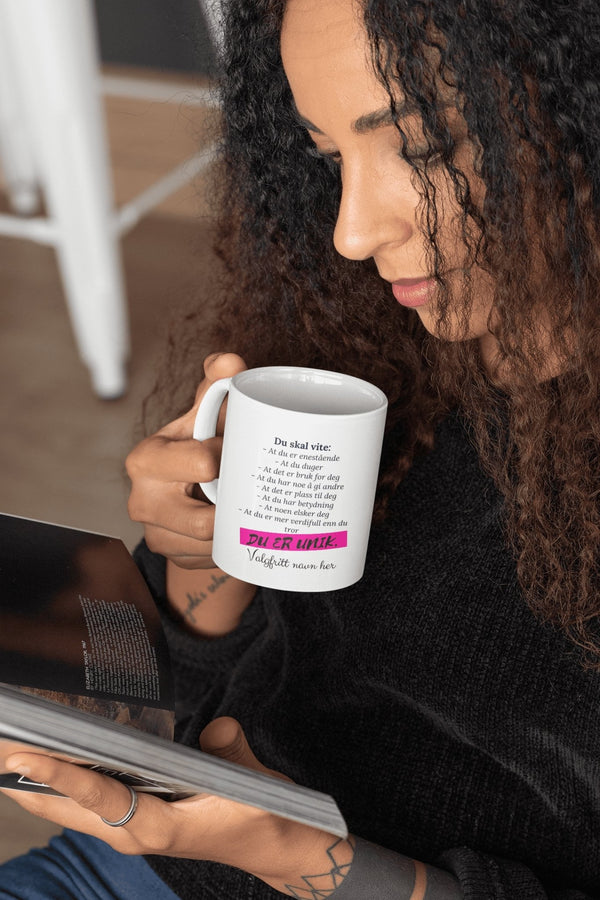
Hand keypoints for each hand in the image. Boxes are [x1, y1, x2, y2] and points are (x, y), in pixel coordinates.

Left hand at [2, 718, 350, 895]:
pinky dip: (59, 778)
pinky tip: (49, 754)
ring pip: (67, 805)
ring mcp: (129, 828)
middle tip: (0, 738)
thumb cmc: (262, 815)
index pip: (97, 796)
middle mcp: (133, 831)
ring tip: (8, 744)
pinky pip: (84, 798)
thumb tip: (216, 729)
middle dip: (25, 776)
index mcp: (157, 827)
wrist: (271, 844)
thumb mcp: (252, 783)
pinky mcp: (133, 818)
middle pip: (63, 804)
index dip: (58, 774)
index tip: (20, 755)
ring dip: (35, 778)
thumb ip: (230, 751)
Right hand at [126, 352, 246, 569]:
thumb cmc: (199, 443)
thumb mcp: (205, 415)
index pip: (202, 462)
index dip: (230, 458)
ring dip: (234, 528)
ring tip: (242, 506)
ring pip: (213, 542)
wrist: (189, 489)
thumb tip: (230, 362)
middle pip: (204, 519)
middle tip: (247, 487)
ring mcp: (155, 534)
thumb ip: (216, 386)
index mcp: (146, 459)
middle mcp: (142, 500)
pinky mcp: (172, 557)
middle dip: (233, 504)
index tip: (239, 451)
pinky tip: (234, 527)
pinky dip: (230, 544)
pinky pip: (213, 558)